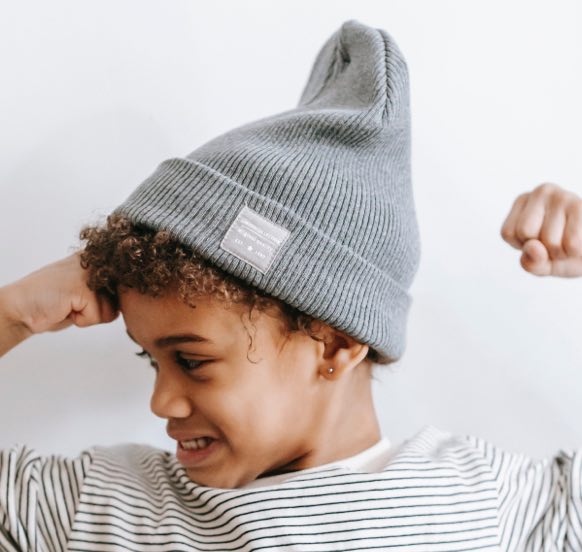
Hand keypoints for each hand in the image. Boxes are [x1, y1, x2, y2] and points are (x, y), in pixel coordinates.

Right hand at [1, 251, 119, 334]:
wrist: (22, 307)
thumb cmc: (56, 302)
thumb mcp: (88, 291)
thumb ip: (111, 289)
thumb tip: (138, 295)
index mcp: (99, 257)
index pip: (128, 281)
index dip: (117, 296)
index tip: (94, 297)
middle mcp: (97, 260)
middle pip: (122, 299)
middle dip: (101, 308)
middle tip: (77, 302)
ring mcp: (90, 272)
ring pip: (111, 310)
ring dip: (90, 315)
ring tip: (70, 304)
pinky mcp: (83, 288)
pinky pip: (97, 317)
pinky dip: (81, 320)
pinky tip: (65, 308)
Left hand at [500, 182, 581, 276]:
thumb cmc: (563, 254)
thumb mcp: (539, 264)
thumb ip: (530, 261)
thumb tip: (533, 247)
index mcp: (523, 201)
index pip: (508, 232)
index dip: (523, 246)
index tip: (538, 240)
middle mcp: (541, 192)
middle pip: (525, 232)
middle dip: (541, 248)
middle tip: (556, 243)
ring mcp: (564, 196)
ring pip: (550, 241)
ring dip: (561, 253)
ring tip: (569, 243)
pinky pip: (572, 244)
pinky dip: (576, 252)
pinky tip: (580, 243)